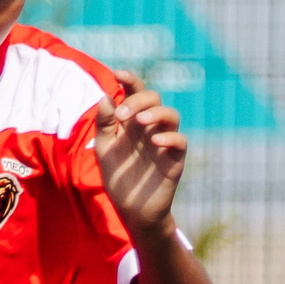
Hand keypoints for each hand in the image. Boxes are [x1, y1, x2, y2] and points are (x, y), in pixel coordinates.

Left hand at [92, 71, 186, 238]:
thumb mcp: (104, 149)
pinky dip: (170, 137)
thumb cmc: (118, 177)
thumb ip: (105, 124)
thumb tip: (106, 97)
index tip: (118, 74)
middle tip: (121, 115)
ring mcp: (163, 142)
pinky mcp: (174, 160)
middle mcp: (149, 127)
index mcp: (132, 121)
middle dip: (137, 100)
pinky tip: (154, 141)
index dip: (130, 79)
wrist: (131, 210)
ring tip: (140, 122)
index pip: (135, 92)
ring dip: (156, 113)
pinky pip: (180, 141)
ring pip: (172, 115)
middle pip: (153, 98)